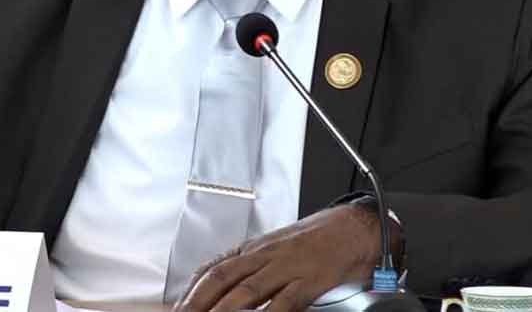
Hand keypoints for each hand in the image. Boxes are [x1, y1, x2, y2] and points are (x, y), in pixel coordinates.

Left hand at [175, 203, 397, 311]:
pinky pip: (284, 302)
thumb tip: (219, 277)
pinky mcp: (310, 280)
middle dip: (197, 302)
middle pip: (221, 279)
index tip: (176, 306)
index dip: (191, 290)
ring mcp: (286, 267)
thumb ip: (249, 265)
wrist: (356, 227)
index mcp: (255, 249)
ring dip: (223, 310)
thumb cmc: (318, 239)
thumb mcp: (276, 247)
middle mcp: (265, 256)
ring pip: (246, 290)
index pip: (213, 269)